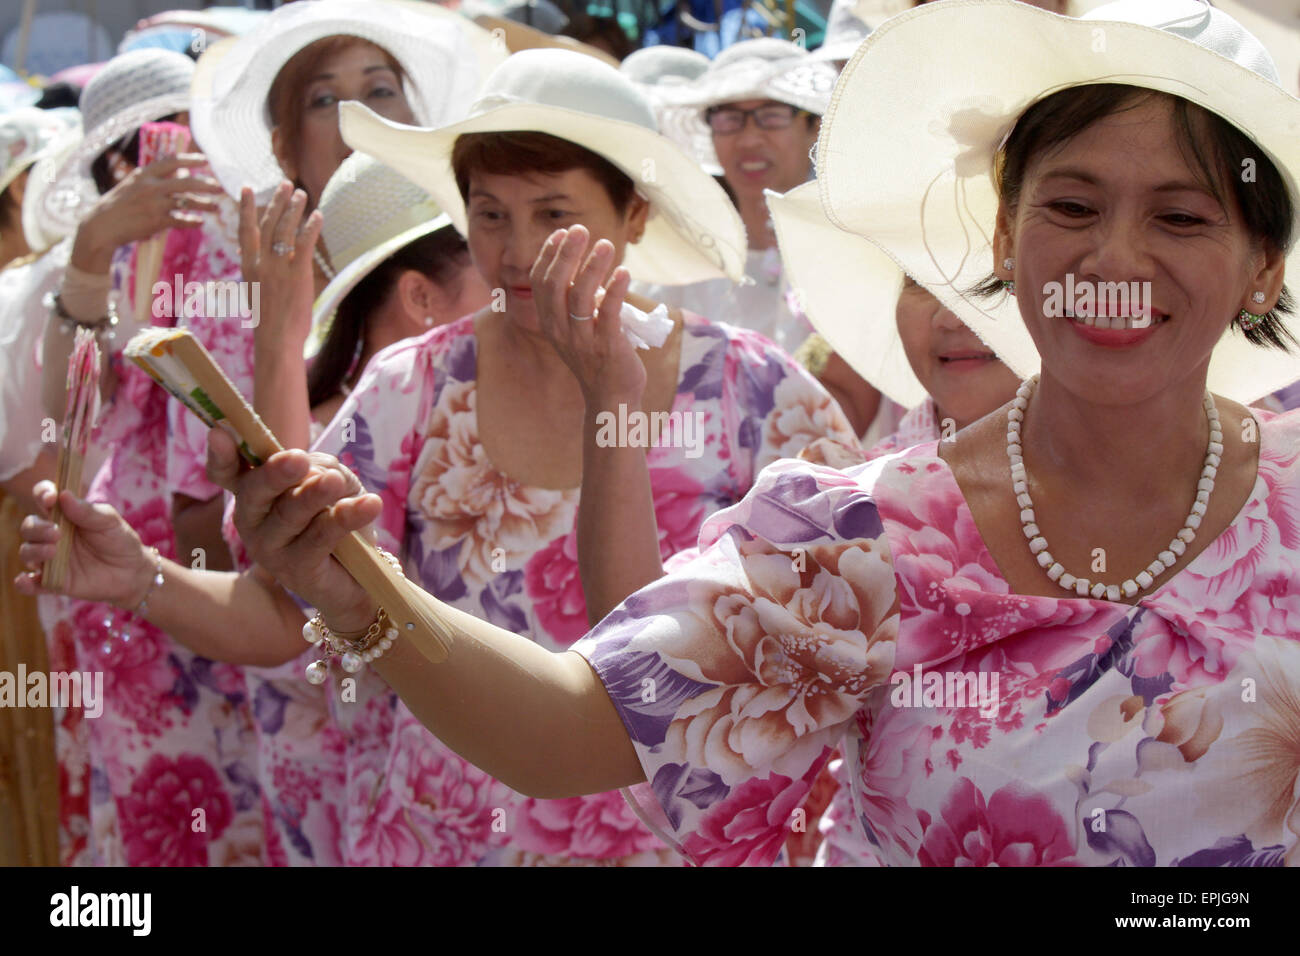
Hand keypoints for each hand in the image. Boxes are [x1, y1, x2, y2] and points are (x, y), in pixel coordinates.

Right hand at [14, 481, 155, 606]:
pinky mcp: (54, 581)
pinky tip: (25, 581)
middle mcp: (52, 536)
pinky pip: (32, 584)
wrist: (132, 572)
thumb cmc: (119, 541)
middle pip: (30, 527)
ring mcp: (50, 559)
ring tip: (53, 551)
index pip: (44, 499)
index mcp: (64, 516)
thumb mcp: (110, 523)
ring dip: (34, 551)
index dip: (42, 494)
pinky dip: (25, 583)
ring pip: (27, 552)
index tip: (50, 497)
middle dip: (37, 528)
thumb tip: (64, 495)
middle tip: (56, 532)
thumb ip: (88, 511)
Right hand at [71, 154, 224, 272]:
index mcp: (144, 174)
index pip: (172, 161)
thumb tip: (179, 174)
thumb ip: (154, 180)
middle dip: (206, 184)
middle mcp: (150, 186)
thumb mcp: (133, 186)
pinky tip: (200, 223)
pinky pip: (181, 220)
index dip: (191, 159)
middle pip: (186, 181)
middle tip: (219, 186)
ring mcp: (154, 203)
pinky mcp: (156, 221)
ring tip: (215, 208)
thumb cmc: (118, 206)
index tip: (206, 160)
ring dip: (204, 204)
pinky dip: (192, 221)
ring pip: (187, 201)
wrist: (102, 225)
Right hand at [205, 429, 378, 626]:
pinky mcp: (296, 571)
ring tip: (335, 481)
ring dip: (315, 495)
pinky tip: (370, 504)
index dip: (221, 454)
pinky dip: (346, 517)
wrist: (358, 577)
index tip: (220, 432)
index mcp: (254, 493)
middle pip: (256, 491)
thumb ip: (322, 470)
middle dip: (276, 473)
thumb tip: (321, 473)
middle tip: (298, 459)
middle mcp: (253, 521)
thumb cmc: (337, 520)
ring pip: (290, 514)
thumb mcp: (332, 482)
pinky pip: (320, 538)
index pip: (228, 472)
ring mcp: (270, 549)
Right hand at [239, 182, 321, 345]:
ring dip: (294, 209)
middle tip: (285, 184)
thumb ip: (258, 274)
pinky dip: (311, 227)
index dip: (245, 207)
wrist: (275, 341)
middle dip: (277, 201)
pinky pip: (304, 243)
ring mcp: (278, 267)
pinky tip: (317, 215)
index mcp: (248, 267)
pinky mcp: (297, 274)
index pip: (245, 230)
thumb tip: (259, 263)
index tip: (246, 188)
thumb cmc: (268, 323)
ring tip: (302, 194)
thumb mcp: (255, 294)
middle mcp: (260, 263)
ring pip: (285, 229)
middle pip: (268, 223)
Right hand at [530, 225, 644, 405]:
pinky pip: (608, 316)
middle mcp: (560, 330)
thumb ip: (577, 299)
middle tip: (581, 229)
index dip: (549, 256)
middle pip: (556, 286)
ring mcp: (583, 341)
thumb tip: (587, 262)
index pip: (540, 283)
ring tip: (606, 244)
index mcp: (550, 323)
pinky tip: (624, 273)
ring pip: (580, 298)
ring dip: (593, 267)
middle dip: (566, 254)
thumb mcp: (578, 327)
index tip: (563, 233)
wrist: (611, 397)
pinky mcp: (607, 348)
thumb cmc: (597, 357)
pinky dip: (616, 291)